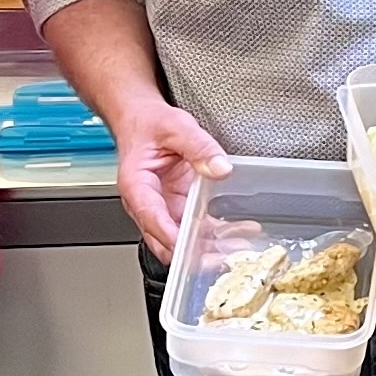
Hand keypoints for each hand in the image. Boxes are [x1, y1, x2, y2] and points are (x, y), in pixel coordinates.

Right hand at [114, 100, 230, 261]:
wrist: (141, 119)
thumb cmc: (148, 124)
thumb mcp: (176, 127)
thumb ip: (199, 147)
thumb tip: (219, 168)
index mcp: (137, 185)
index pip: (151, 217)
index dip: (171, 236)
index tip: (191, 246)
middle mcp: (146, 203)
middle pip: (166, 239)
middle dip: (194, 252)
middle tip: (224, 255)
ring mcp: (162, 208)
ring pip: (181, 239)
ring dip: (208, 247)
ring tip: (238, 245)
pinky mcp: (176, 207)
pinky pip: (194, 228)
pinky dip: (213, 234)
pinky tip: (236, 234)